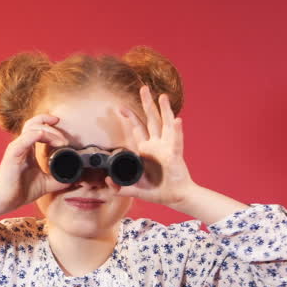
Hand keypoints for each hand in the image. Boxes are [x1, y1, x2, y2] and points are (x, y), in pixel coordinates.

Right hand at [0, 114, 72, 211]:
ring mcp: (16, 147)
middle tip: (66, 140)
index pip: (37, 127)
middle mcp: (21, 144)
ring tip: (62, 143)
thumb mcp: (46, 182)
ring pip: (33, 128)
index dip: (51, 125)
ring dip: (51, 132)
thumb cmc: (21, 191)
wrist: (6, 201)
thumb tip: (74, 179)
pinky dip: (39, 135)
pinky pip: (26, 138)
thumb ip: (58, 178)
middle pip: (35, 122)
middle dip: (52, 126)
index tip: (65, 134)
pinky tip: (50, 141)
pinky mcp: (13, 153)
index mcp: (27, 148)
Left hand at [109, 85, 197, 206]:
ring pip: (166, 124)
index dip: (130, 118)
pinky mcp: (175, 154)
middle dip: (147, 104)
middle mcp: (157, 145)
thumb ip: (122, 187)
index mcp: (146, 150)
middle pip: (152, 119)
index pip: (137, 129)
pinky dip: (177, 130)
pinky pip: (176, 140)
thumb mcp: (136, 189)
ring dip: (165, 110)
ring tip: (162, 97)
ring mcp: (167, 147)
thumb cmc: (159, 191)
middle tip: (143, 89)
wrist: (176, 197)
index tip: (120, 107)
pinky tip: (177, 120)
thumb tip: (108, 181)